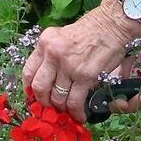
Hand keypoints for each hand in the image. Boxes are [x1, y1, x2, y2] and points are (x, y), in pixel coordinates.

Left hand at [23, 5, 140, 121]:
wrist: (112, 24)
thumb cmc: (91, 29)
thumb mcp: (62, 36)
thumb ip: (52, 54)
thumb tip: (48, 78)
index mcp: (45, 43)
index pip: (28, 71)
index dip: (29, 89)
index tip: (34, 97)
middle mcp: (53, 54)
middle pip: (39, 88)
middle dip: (44, 103)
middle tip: (50, 108)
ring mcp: (69, 66)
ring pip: (57, 97)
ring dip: (62, 108)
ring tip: (68, 111)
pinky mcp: (85, 76)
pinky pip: (75, 101)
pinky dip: (76, 112)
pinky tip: (80, 116)